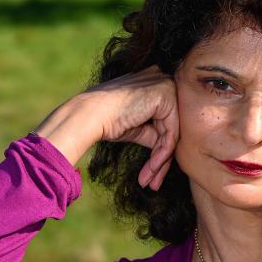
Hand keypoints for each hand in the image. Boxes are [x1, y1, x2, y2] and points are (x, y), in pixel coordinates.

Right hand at [33, 64, 178, 190]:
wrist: (88, 116)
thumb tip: (169, 149)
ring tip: (149, 181)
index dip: (160, 149)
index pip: (166, 120)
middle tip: (152, 183)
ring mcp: (166, 85)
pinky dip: (161, 155)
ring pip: (172, 134)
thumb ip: (155, 133)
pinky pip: (170, 134)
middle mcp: (162, 79)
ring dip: (160, 162)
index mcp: (154, 82)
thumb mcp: (138, 128)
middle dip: (162, 159)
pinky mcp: (166, 95)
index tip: (152, 172)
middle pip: (171, 128)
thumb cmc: (107, 121)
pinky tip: (151, 170)